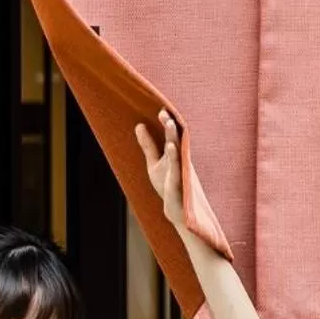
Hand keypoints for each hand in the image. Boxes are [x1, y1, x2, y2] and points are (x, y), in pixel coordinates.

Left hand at [134, 110, 185, 225]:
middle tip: (163, 109)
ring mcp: (180, 170)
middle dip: (170, 124)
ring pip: (178, 150)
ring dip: (173, 135)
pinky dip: (173, 156)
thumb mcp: (154, 163)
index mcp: (175, 153)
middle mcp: (180, 159)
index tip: (161, 107)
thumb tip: (138, 125)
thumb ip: (148, 145)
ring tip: (168, 121)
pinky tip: (170, 146)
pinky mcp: (178, 182)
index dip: (167, 121)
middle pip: (176, 137)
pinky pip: (176, 167)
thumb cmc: (168, 185)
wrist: (178, 210)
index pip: (171, 133)